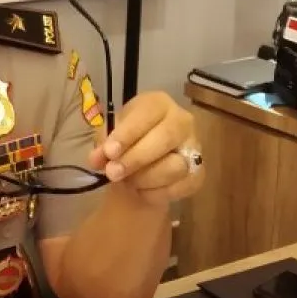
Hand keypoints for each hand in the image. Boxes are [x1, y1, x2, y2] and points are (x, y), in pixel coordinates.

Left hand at [87, 91, 202, 206]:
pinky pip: (182, 187)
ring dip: (146, 178)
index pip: (148, 113)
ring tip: (128, 181)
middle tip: (113, 173)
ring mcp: (195, 148)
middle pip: (166, 137)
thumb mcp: (110, 137)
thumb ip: (103, 145)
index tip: (109, 152)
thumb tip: (97, 158)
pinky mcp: (199, 174)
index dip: (128, 133)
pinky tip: (142, 192)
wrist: (142, 164)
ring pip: (175, 166)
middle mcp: (183, 121)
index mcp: (158, 104)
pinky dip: (158, 193)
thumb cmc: (126, 141)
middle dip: (136, 158)